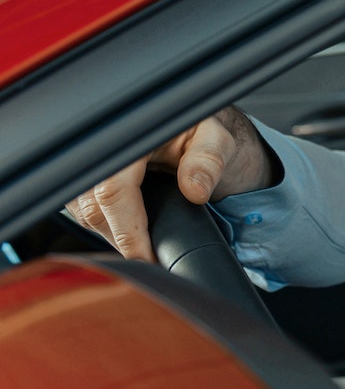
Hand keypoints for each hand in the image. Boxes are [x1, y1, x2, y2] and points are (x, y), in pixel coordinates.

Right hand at [67, 107, 276, 262]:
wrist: (194, 129)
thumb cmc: (203, 131)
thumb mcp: (216, 139)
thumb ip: (208, 161)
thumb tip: (194, 192)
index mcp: (127, 135)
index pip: (113, 190)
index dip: (127, 230)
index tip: (145, 258)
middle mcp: (99, 149)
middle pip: (94, 209)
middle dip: (122, 239)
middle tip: (153, 259)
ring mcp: (87, 164)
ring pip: (85, 214)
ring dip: (113, 235)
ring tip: (145, 246)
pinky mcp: (84, 178)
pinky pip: (83, 210)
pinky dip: (106, 225)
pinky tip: (131, 231)